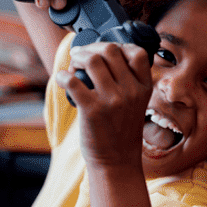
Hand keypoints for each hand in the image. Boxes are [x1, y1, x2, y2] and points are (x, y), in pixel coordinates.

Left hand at [55, 41, 153, 168]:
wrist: (117, 162)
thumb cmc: (122, 132)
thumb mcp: (136, 104)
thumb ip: (128, 82)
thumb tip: (102, 56)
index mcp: (144, 88)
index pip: (138, 52)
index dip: (119, 45)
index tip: (106, 50)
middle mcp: (131, 91)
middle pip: (110, 50)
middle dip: (92, 48)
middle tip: (81, 55)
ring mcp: (112, 100)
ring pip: (92, 60)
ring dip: (77, 57)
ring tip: (73, 65)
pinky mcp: (92, 110)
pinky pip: (73, 81)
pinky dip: (63, 76)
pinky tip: (62, 79)